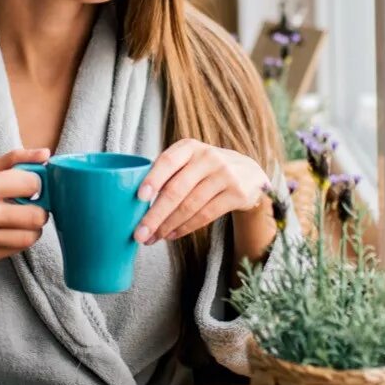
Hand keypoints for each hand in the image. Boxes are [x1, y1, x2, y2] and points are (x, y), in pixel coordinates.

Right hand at [0, 147, 50, 270]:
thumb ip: (12, 160)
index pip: (30, 183)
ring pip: (31, 235)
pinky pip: (18, 249)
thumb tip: (46, 154)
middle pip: (36, 214)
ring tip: (23, 220)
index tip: (30, 185)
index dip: (36, 184)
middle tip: (32, 205)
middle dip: (40, 209)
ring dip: (33, 227)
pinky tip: (9, 231)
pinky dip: (21, 239)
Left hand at [132, 139, 269, 244]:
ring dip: (168, 225)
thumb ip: (169, 173)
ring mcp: (225, 175)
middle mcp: (208, 158)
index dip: (153, 179)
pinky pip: (205, 215)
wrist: (249, 173)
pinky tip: (172, 234)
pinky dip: (186, 228)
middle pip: (176, 190)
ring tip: (154, 237)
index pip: (168, 161)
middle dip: (155, 214)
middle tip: (139, 233)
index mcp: (190, 147)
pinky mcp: (236, 194)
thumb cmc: (206, 169)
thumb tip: (136, 202)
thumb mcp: (191, 160)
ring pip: (190, 206)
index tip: (138, 197)